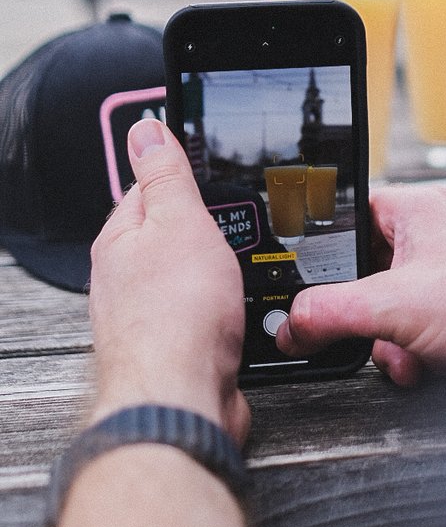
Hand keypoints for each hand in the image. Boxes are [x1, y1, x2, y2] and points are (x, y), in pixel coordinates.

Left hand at [88, 119, 248, 441]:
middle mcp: (127, 279)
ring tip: (242, 273)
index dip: (186, 178)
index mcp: (121, 239)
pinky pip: (209, 315)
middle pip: (175, 236)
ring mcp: (151, 316)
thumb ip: (166, 174)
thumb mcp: (180, 222)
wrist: (183, 397)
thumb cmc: (177, 316)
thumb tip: (147, 128)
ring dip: (225, 274)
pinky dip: (230, 310)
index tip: (211, 173)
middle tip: (237, 231)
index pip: (149, 188)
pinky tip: (244, 313)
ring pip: (196, 278)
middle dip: (212, 232)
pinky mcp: (179, 349)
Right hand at [277, 185, 445, 395]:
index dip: (324, 248)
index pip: (351, 214)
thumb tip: (293, 321)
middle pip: (368, 273)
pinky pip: (420, 334)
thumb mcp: (396, 306)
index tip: (302, 280)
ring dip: (390, 342)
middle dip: (361, 313)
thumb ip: (332, 311)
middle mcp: (439, 238)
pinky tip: (427, 368)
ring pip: (392, 311)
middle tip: (358, 328)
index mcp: (420, 211)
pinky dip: (416, 356)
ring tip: (405, 353)